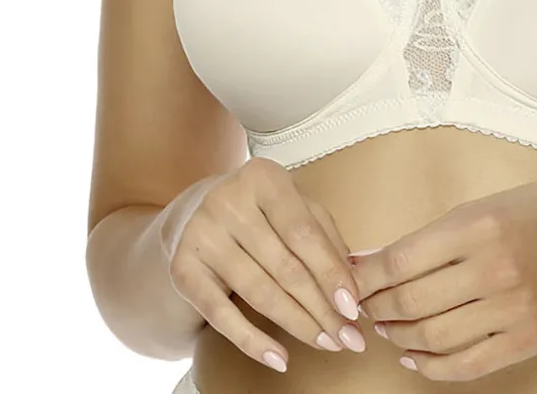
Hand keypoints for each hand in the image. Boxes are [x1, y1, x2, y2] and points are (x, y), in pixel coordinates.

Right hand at [161, 157, 365, 368]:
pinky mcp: (182, 269)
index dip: (330, 273)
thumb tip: (354, 282)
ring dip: (297, 325)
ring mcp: (201, 235)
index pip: (304, 233)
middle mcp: (228, 201)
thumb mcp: (295, 207)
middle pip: (285, 267)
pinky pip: (221, 315)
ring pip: (258, 293)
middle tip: (347, 337)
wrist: (194, 213)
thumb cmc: (261, 210)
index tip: (352, 307)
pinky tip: (279, 358)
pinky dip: (252, 341)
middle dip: (321, 308)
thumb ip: (325, 237)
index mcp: (263, 178)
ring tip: (325, 344)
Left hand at [349, 179, 536, 381]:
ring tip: (386, 328)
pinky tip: (415, 356)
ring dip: (398, 336)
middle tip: (362, 306)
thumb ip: (427, 238)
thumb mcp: (481, 207)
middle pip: (410, 302)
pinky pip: (466, 364)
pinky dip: (431, 366)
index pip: (400, 261)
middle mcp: (494, 268)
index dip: (365, 277)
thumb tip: (368, 261)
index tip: (348, 280)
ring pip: (432, 336)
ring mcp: (512, 308)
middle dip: (376, 308)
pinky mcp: (527, 339)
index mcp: (477, 226)